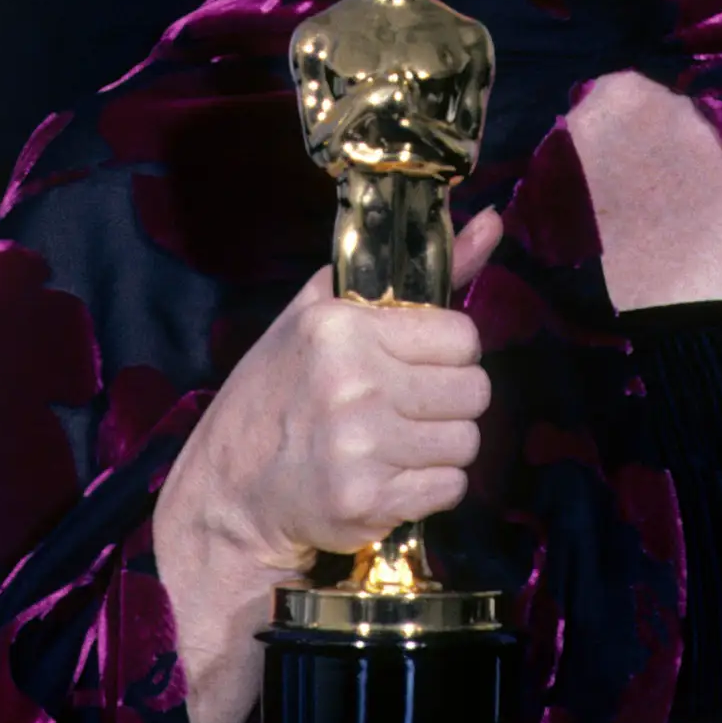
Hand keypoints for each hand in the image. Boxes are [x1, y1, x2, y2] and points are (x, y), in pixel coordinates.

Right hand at [152, 209, 501, 722]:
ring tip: (393, 444)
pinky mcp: (367, 499)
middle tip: (403, 409)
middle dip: (447, 403)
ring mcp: (359, 444)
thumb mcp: (324, 314)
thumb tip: (493, 223)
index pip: (462, 336)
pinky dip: (428, 488)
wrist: (229, 489)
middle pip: (473, 391)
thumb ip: (413, 273)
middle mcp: (352, 381)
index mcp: (340, 325)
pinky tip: (388, 478)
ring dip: (439, 448)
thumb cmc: (279, 392)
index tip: (411, 365)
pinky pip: (451, 488)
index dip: (444, 354)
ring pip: (467, 442)